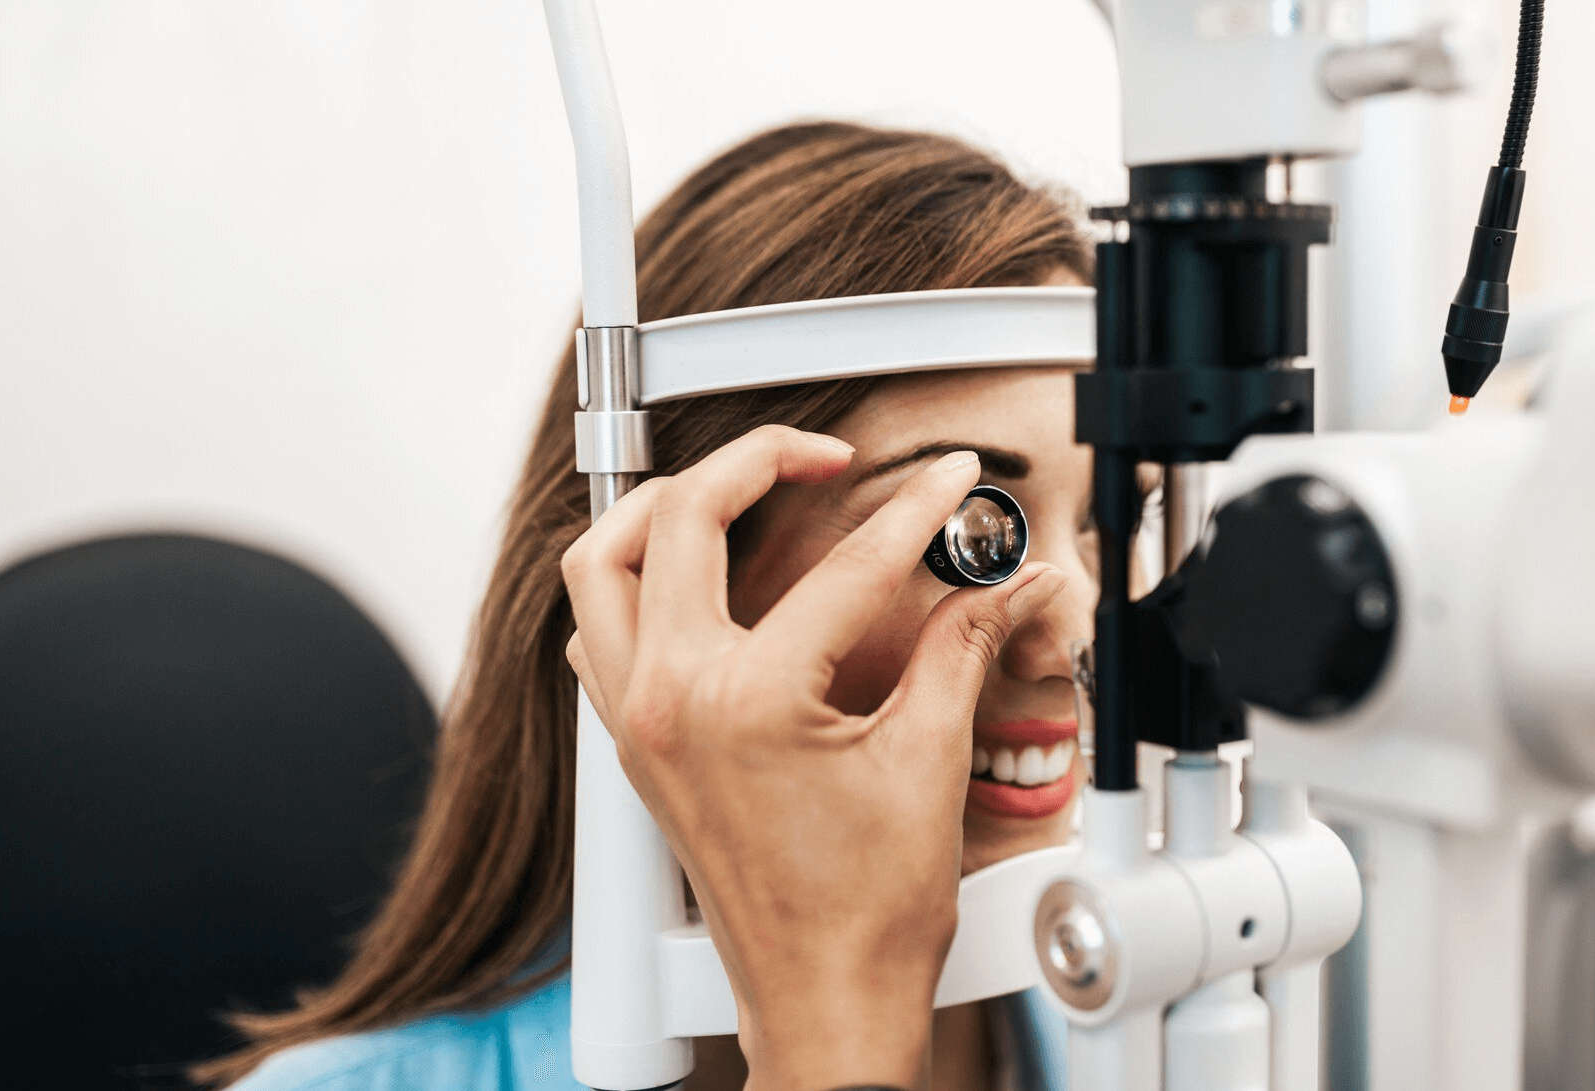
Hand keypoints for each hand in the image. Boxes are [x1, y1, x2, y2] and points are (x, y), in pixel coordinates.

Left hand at [561, 424, 1065, 1090]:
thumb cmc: (868, 916)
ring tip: (731, 488)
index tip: (946, 482)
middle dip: (758, 461)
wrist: (824, 1002)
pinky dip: (628, 585)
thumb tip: (998, 589)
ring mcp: (639, 724)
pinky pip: (596, 634)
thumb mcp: (928, 763)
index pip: (842, 567)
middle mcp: (671, 701)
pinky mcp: (635, 749)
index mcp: (745, 701)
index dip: (912, 512)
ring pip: (599, 567)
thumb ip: (959, 651)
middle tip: (827, 457)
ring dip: (658, 509)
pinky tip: (685, 581)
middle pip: (680, 518)